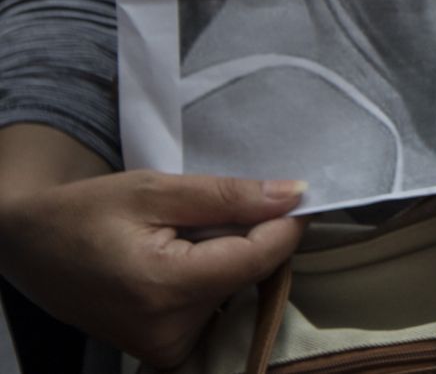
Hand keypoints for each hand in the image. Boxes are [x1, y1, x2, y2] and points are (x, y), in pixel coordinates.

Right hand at [0, 125, 306, 367]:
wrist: (32, 249)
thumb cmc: (87, 213)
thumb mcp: (155, 189)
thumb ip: (228, 196)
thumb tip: (295, 195)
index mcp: (166, 286)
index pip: (260, 257)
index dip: (285, 225)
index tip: (296, 197)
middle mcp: (169, 330)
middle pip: (249, 274)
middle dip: (248, 238)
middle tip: (209, 215)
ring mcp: (165, 348)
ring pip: (236, 293)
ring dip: (227, 261)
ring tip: (181, 240)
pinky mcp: (164, 352)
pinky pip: (216, 310)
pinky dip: (212, 282)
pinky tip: (181, 262)